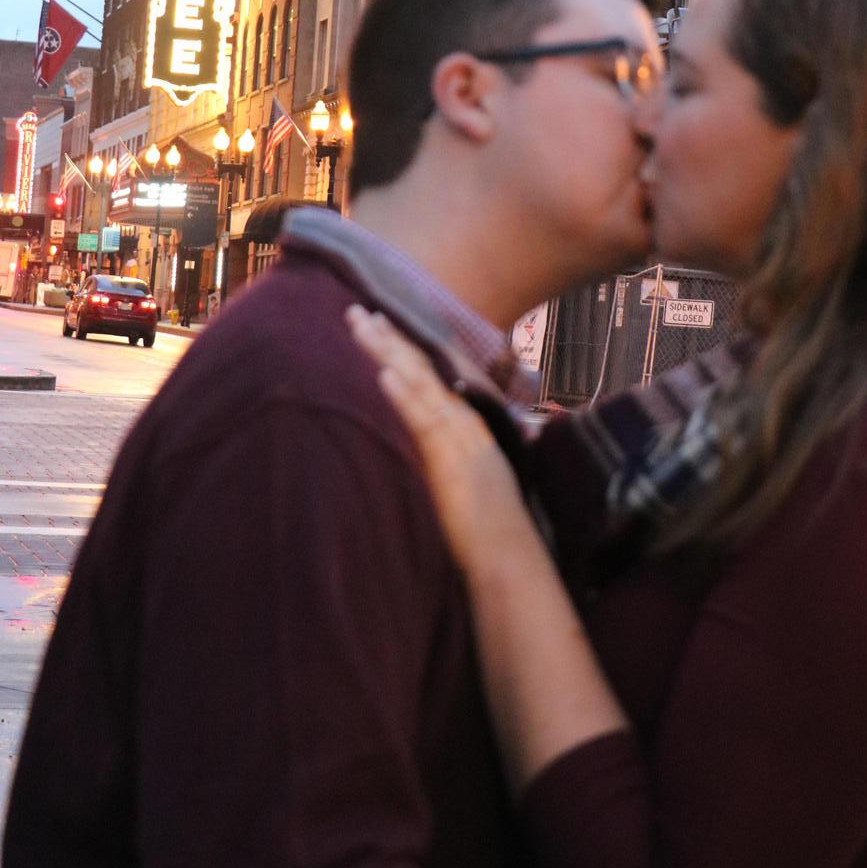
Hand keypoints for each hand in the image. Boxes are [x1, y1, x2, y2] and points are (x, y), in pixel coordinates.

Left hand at [346, 306, 537, 578]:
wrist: (509, 556)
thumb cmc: (489, 529)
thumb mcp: (470, 483)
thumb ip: (452, 460)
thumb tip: (430, 452)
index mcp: (467, 426)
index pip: (432, 377)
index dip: (405, 349)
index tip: (380, 323)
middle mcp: (464, 424)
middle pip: (422, 370)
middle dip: (389, 339)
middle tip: (357, 310)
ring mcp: (458, 439)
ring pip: (420, 384)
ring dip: (389, 353)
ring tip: (362, 326)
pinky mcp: (450, 460)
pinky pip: (423, 420)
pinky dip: (404, 395)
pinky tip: (384, 374)